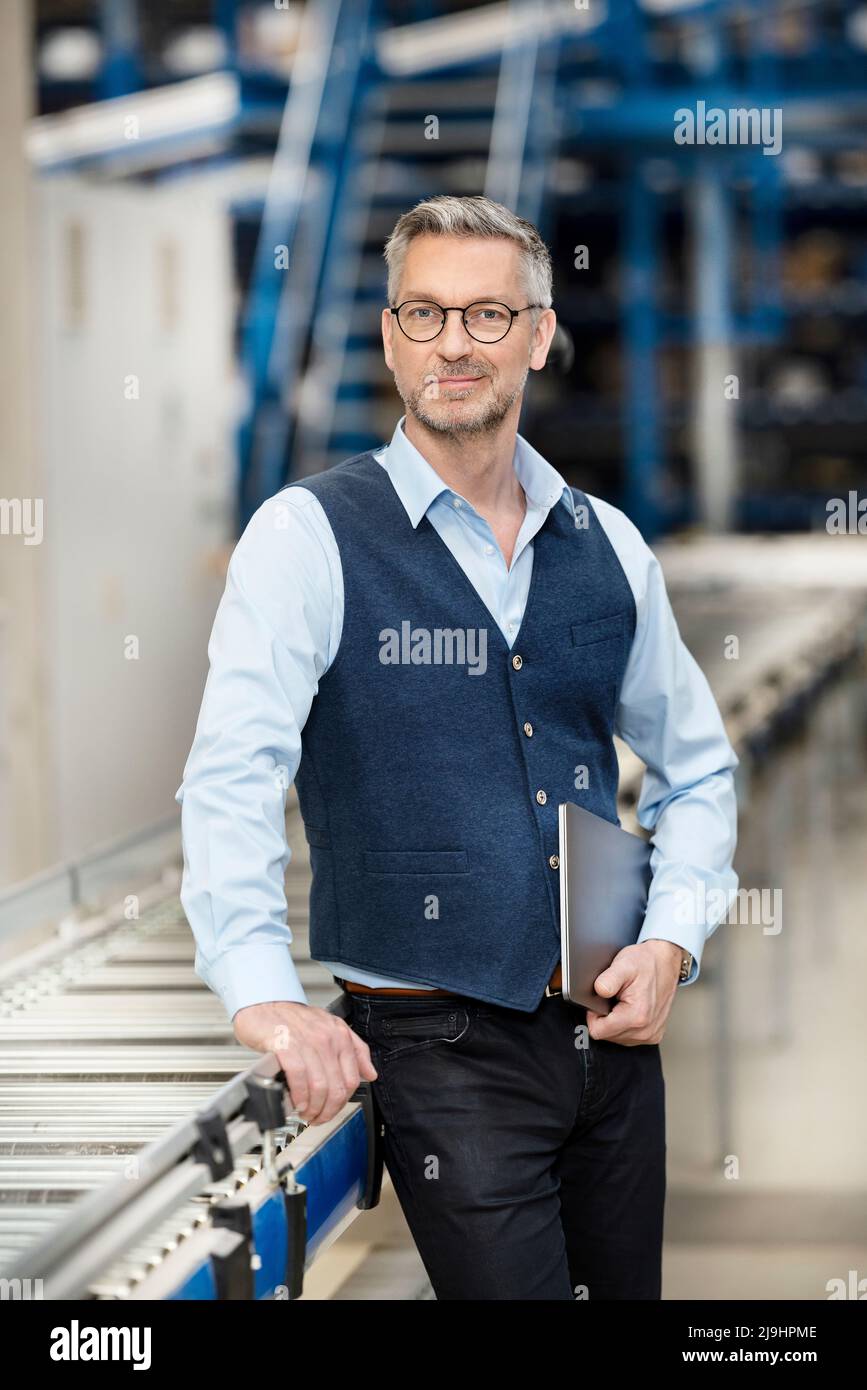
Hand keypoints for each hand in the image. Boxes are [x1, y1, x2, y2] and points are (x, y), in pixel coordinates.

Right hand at [233, 1001, 377, 1126]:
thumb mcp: (331, 1028)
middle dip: (328, 1111)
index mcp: (340, 1035)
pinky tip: (295, 1102)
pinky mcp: (286, 1046)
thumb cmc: (294, 1019)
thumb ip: (355, 1050)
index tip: (332, 1110)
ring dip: (313, 1108)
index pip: (352, 1078)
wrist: (264, 1006)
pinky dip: (298, 1097)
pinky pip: (299, 1078)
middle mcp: (326, 1038)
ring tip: (306, 1112)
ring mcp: (307, 1042)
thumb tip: (370, 1073)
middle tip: (318, 1117)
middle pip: (337, 1087)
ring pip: (320, 1087)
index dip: (342, 1102)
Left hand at [586, 939, 681, 1044]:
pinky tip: (630, 1007)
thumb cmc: (645, 962)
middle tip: (614, 997)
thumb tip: (598, 991)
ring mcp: (651, 1034)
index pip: (597, 1031)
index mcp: (636, 1016)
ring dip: (615, 1021)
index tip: (601, 1000)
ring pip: (616, 1038)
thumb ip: (607, 980)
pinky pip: (628, 1036)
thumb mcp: (623, 965)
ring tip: (623, 1000)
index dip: (593, 1014)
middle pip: (607, 1036)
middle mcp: (646, 1030)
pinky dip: (625, 1023)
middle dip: (605, 1017)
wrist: (665, 962)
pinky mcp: (653, 1035)